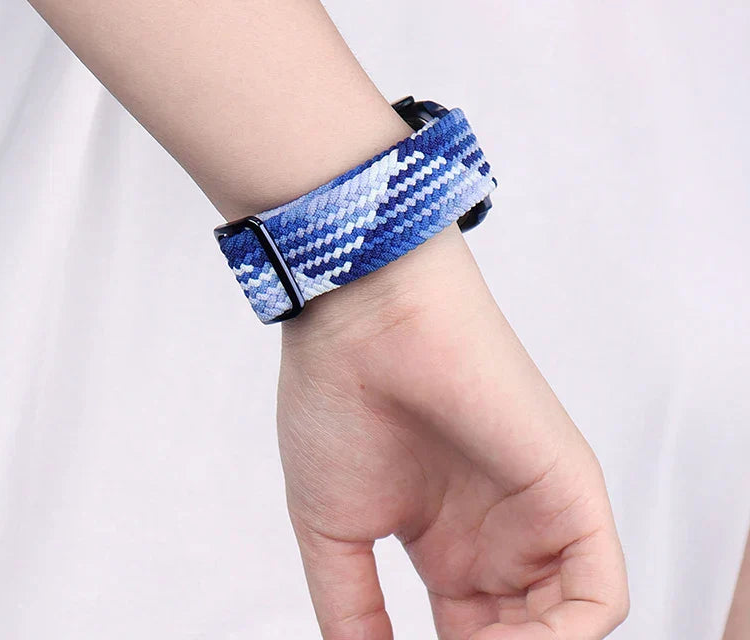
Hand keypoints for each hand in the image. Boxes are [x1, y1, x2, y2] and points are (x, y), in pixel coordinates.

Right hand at [278, 227, 627, 639]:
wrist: (362, 321)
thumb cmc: (338, 400)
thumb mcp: (334, 529)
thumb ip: (351, 609)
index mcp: (450, 543)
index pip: (473, 639)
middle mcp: (500, 534)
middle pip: (522, 636)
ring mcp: (537, 513)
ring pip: (565, 626)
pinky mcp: (571, 488)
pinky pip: (596, 596)